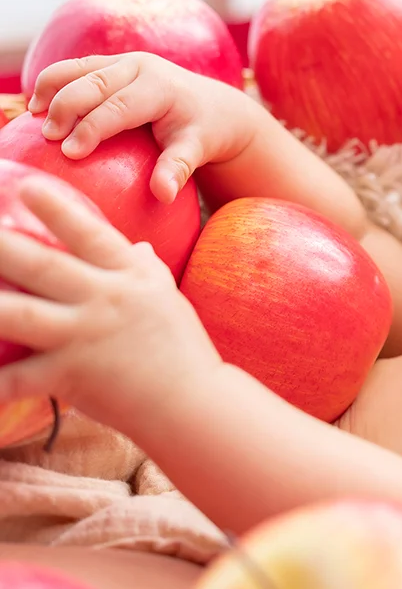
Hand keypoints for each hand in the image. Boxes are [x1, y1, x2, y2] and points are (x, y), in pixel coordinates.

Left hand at [0, 178, 222, 430]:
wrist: (195, 401)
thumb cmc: (182, 348)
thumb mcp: (167, 298)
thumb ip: (146, 268)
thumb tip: (138, 245)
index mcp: (130, 275)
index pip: (90, 234)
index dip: (57, 209)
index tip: (26, 186)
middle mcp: (106, 299)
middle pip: (42, 265)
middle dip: (1, 245)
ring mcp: (87, 336)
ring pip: (20, 315)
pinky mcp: (73, 376)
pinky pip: (19, 380)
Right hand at [26, 52, 256, 204]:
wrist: (214, 106)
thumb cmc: (204, 133)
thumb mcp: (197, 150)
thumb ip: (178, 169)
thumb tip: (163, 195)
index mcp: (159, 87)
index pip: (119, 107)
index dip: (91, 128)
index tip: (69, 153)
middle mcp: (140, 66)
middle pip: (92, 83)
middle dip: (65, 107)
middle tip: (47, 138)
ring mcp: (124, 61)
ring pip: (77, 68)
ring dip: (51, 89)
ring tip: (33, 118)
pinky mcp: (112, 64)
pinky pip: (76, 69)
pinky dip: (54, 84)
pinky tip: (39, 108)